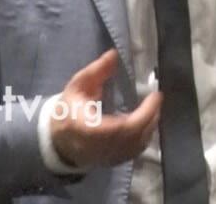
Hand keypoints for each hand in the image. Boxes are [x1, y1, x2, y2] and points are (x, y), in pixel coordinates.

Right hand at [48, 49, 160, 168]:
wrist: (59, 139)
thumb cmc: (68, 110)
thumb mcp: (77, 86)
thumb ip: (96, 71)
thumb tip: (114, 54)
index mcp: (86, 129)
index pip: (121, 127)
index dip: (143, 114)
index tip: (155, 96)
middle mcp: (98, 147)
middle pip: (133, 137)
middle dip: (150, 117)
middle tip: (156, 100)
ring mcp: (107, 157)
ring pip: (137, 146)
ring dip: (150, 126)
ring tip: (154, 108)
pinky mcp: (113, 161)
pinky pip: (135, 151)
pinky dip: (145, 136)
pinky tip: (147, 122)